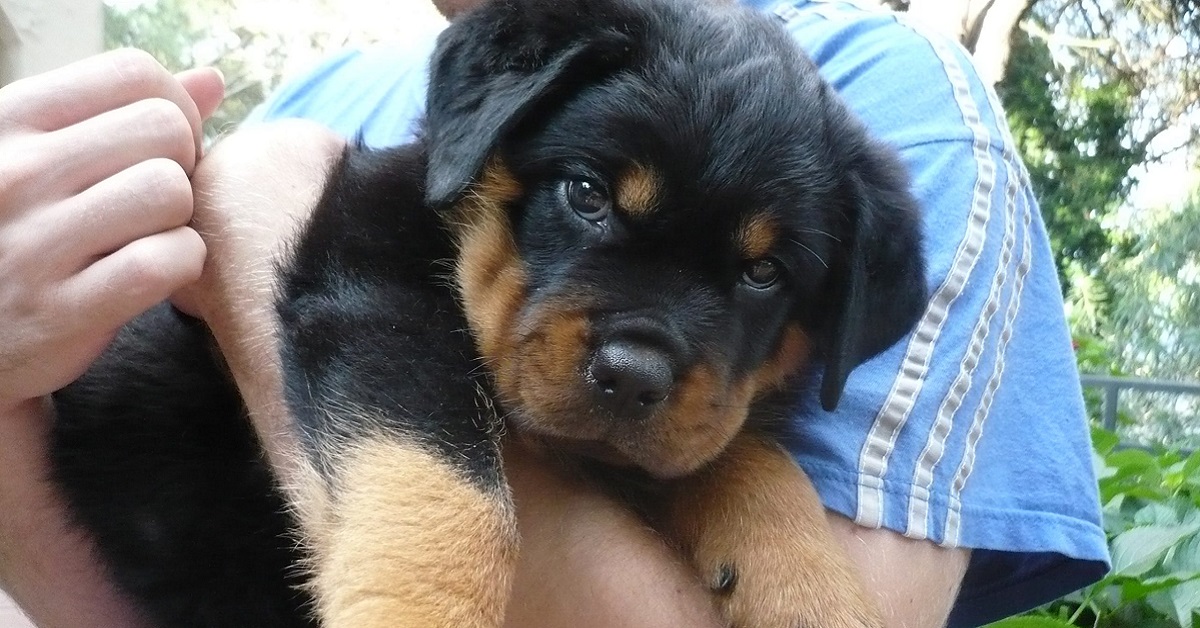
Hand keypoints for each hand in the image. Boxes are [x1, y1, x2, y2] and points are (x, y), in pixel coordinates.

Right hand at [0, 49, 223, 407]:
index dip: (173, 106)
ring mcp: (36, 244)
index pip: (133, 73)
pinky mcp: (63, 311)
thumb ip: (122, 113)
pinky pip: (169, 259)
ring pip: (173, 191)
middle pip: (166, 130)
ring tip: (148, 236)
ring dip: (180, 217)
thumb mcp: (43, 154)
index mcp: (10, 120)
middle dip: (182, 163)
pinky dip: (182, 265)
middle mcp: (16, 173)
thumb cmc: (18, 230)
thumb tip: (211, 81)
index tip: (162, 146)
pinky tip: (152, 275)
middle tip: (158, 201)